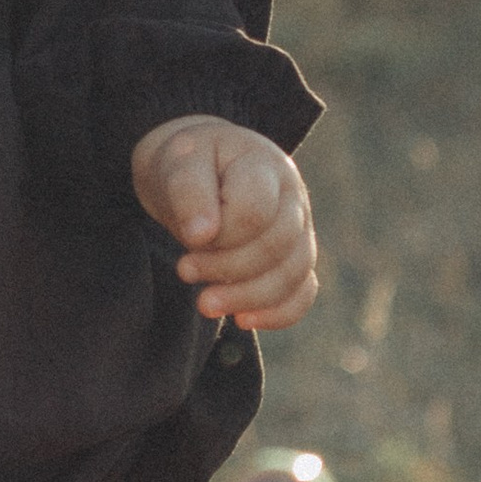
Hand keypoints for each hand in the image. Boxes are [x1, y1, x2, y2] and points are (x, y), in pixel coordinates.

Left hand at [129, 115, 318, 329]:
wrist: (194, 168)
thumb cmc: (186, 161)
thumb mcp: (177, 162)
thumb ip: (188, 191)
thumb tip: (201, 235)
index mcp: (262, 165)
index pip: (256, 212)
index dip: (223, 235)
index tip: (188, 238)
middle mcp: (291, 196)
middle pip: (277, 246)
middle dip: (228, 269)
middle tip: (183, 270)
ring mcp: (299, 228)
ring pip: (293, 273)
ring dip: (248, 297)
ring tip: (204, 304)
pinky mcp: (295, 257)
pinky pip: (303, 292)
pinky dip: (279, 313)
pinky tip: (242, 319)